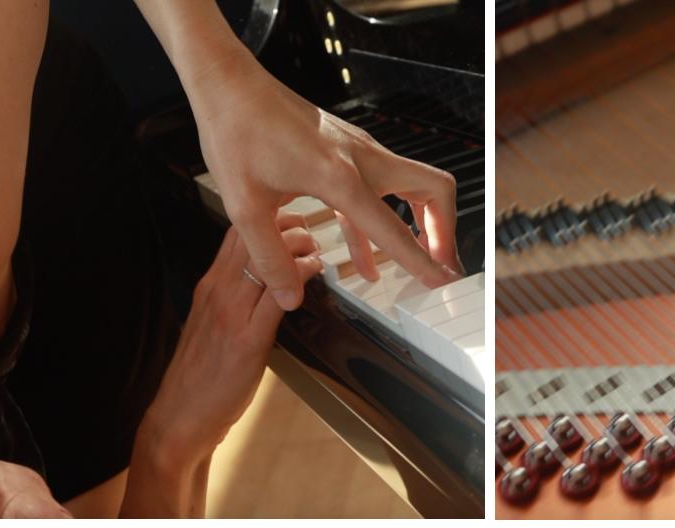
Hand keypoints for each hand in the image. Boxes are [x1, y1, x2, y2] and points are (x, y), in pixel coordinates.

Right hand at [139, 213, 324, 465]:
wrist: (181, 416)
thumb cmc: (200, 375)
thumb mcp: (212, 324)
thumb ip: (233, 299)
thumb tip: (263, 282)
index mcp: (208, 286)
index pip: (235, 234)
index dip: (266, 218)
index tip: (289, 219)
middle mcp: (216, 292)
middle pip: (250, 237)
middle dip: (285, 223)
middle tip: (309, 229)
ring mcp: (231, 314)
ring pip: (264, 259)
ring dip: (298, 245)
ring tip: (315, 250)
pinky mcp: (247, 339)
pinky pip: (277, 295)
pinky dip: (301, 276)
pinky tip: (315, 272)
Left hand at [189, 53, 458, 309]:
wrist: (229, 84)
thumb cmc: (235, 132)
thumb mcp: (245, 205)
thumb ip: (270, 256)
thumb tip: (289, 297)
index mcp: (341, 177)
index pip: (396, 230)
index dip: (423, 263)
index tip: (444, 284)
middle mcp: (362, 159)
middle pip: (435, 191)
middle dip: (445, 231)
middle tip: (441, 265)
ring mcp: (359, 150)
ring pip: (414, 186)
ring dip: (422, 224)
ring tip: (414, 263)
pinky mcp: (348, 148)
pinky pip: (381, 188)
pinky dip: (384, 220)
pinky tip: (365, 255)